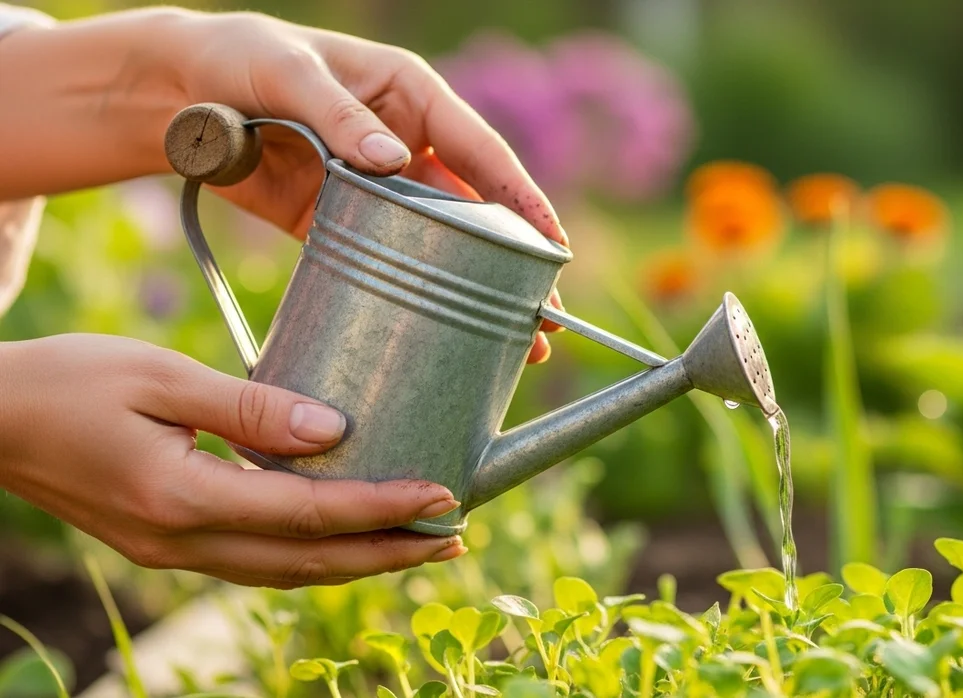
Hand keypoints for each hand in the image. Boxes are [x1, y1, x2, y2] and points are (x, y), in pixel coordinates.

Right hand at [0, 334, 466, 587]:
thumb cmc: (68, 382)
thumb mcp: (161, 377)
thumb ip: (251, 407)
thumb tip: (333, 429)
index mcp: (183, 498)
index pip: (310, 514)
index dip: (382, 508)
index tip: (443, 496)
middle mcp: (181, 541)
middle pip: (309, 562)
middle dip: (388, 553)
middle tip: (454, 538)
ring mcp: (171, 551)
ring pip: (284, 571)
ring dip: (356, 560)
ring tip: (416, 544)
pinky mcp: (165, 542)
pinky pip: (254, 560)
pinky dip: (310, 555)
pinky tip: (341, 538)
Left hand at [177, 12, 566, 363]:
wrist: (172, 93)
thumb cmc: (238, 58)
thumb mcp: (287, 74)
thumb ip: (338, 116)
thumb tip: (392, 160)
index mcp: (412, 97)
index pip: (483, 154)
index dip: (524, 200)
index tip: (555, 245)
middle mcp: (406, 144)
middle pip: (475, 211)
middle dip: (513, 263)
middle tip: (544, 315)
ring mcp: (376, 189)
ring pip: (440, 245)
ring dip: (475, 290)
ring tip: (511, 342)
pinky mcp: (340, 224)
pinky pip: (386, 262)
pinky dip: (416, 297)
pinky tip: (438, 333)